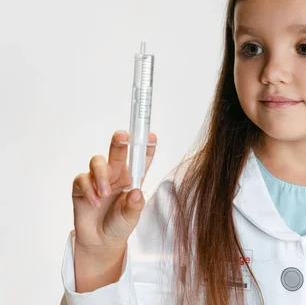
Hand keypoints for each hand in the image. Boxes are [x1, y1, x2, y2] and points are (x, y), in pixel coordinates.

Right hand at [71, 130, 157, 254]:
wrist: (100, 241)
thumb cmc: (119, 225)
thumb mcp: (131, 217)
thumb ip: (134, 205)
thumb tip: (136, 192)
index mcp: (131, 178)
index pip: (140, 159)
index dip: (146, 147)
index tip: (151, 137)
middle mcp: (116, 174)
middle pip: (117, 151)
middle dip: (119, 141)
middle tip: (121, 135)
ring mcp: (98, 179)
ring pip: (97, 162)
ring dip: (101, 175)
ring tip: (105, 194)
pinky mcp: (82, 187)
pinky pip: (82, 179)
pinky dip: (88, 189)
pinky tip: (95, 202)